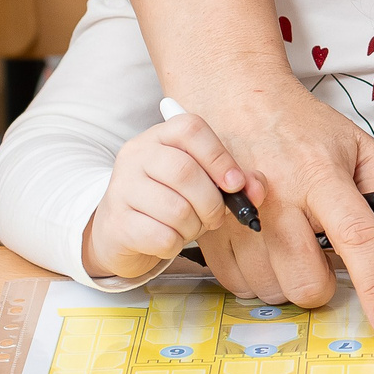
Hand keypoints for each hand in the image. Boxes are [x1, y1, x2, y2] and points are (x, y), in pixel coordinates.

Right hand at [85, 112, 246, 280]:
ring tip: (189, 227)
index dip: (219, 157)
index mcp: (159, 137)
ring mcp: (121, 188)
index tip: (235, 184)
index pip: (190, 129)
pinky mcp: (117, 222)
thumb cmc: (169, 200)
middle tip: (216, 216)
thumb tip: (256, 189)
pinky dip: (175, 244)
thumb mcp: (203, 183)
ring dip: (194, 227)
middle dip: (212, 202)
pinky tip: (168, 239)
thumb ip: (234, 181)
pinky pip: (162, 236)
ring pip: (175, 209)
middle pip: (184, 171)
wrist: (121, 231)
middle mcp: (135, 156)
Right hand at [183, 80, 373, 337]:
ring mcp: (237, 219)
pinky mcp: (209, 233)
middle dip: (323, 284)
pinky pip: (241, 287)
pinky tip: (265, 245)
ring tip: (291, 240)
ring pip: (273, 291)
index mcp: (321, 175)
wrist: (234, 103)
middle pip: (307, 284)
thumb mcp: (358, 145)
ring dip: (290, 279)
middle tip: (322, 253)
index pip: (357, 237)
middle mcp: (276, 199)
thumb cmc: (302, 129)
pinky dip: (260, 277)